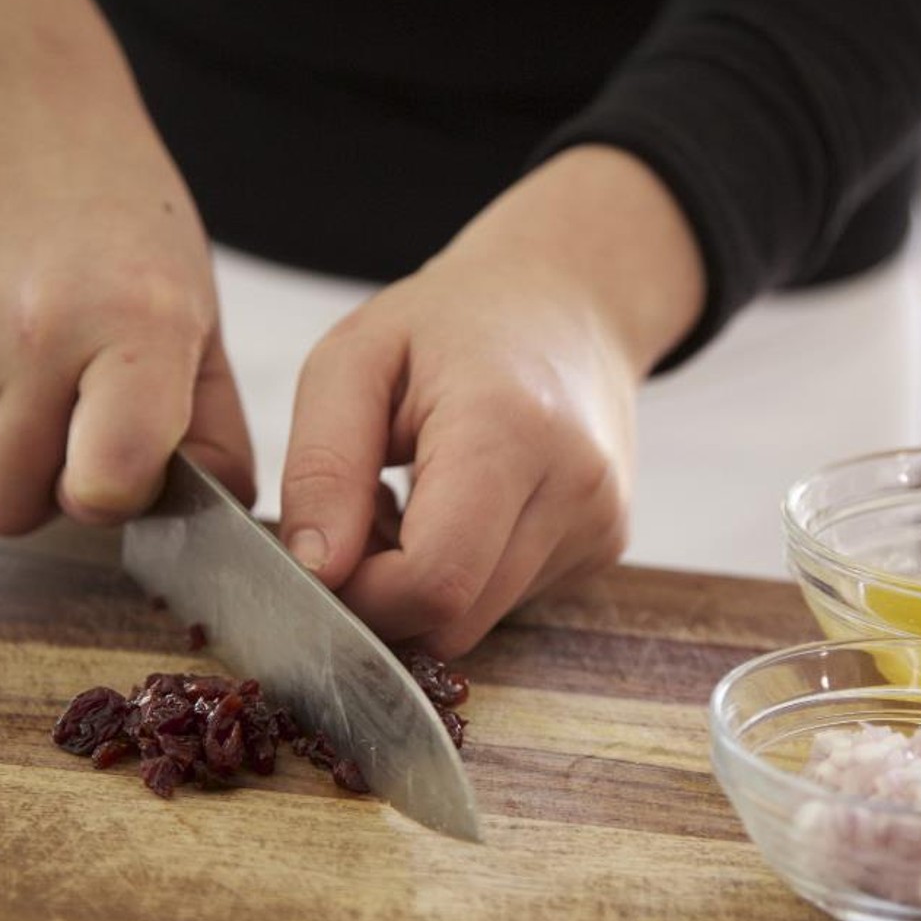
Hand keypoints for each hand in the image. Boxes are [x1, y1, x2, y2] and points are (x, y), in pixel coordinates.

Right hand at [0, 0, 253, 532]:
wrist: (21, 112)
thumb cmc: (131, 224)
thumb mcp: (202, 317)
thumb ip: (214, 426)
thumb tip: (222, 511)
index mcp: (137, 330)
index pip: (105, 482)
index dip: (115, 500)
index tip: (127, 470)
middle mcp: (38, 335)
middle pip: (10, 506)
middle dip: (49, 491)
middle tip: (84, 429)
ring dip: (3, 457)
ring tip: (44, 387)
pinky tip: (0, 358)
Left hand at [280, 145, 703, 657]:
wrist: (569, 300)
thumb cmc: (450, 321)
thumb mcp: (354, 360)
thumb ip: (322, 467)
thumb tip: (316, 572)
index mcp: (508, 431)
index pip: (434, 582)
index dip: (362, 594)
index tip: (326, 551)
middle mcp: (573, 488)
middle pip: (455, 619)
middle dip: (386, 595)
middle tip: (363, 515)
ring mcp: (599, 524)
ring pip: (479, 620)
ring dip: (424, 584)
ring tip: (414, 497)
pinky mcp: (605, 546)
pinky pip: (508, 600)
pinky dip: (467, 574)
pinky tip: (461, 507)